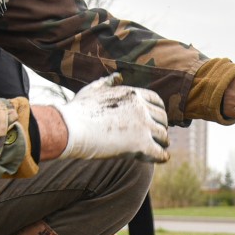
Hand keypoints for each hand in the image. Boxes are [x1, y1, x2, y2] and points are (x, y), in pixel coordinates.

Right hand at [55, 74, 169, 161]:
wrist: (71, 128)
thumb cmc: (78, 110)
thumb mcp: (93, 89)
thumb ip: (108, 82)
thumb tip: (118, 76)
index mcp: (133, 94)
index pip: (157, 101)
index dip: (158, 111)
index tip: (155, 118)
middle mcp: (142, 108)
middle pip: (162, 118)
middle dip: (161, 126)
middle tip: (157, 135)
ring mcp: (143, 126)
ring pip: (163, 136)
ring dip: (162, 142)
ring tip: (159, 147)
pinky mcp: (141, 145)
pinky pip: (160, 153)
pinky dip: (162, 156)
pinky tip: (161, 158)